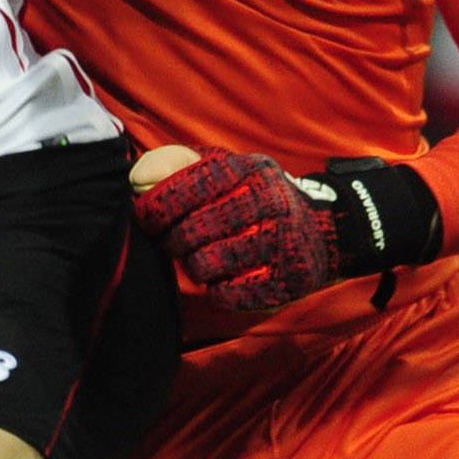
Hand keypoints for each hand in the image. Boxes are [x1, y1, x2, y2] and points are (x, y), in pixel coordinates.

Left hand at [130, 146, 336, 312]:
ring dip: (193, 264)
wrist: (320, 230)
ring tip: (200, 256)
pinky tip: (223, 277)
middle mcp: (270, 202)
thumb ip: (178, 165)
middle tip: (172, 241)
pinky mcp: (286, 281)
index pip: (188, 185)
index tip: (146, 216)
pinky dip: (217, 289)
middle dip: (171, 239)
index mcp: (250, 169)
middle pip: (192, 229)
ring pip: (207, 264)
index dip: (156, 204)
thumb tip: (138, 178)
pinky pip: (229, 294)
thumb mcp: (225, 167)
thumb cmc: (252, 196)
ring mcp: (281, 243)